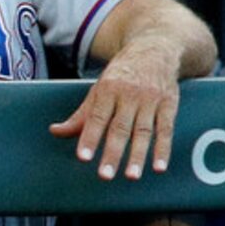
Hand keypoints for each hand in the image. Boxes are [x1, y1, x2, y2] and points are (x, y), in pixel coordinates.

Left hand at [49, 36, 183, 179]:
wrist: (155, 49)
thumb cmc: (121, 75)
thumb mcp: (98, 89)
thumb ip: (80, 115)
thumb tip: (55, 132)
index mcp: (107, 90)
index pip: (96, 118)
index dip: (89, 138)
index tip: (83, 158)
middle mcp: (129, 95)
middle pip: (120, 128)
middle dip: (112, 153)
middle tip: (104, 175)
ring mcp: (151, 100)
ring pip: (143, 132)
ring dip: (138, 156)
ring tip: (131, 176)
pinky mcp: (169, 104)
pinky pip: (166, 129)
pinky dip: (163, 149)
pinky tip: (159, 167)